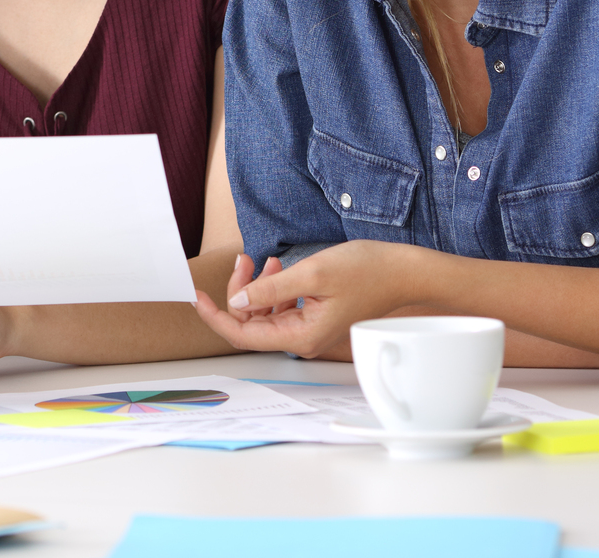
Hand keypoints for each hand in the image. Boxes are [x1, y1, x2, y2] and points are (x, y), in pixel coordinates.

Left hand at [194, 243, 424, 357]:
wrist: (402, 272)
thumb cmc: (366, 271)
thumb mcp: (312, 273)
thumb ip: (272, 290)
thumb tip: (237, 302)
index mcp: (302, 336)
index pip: (243, 334)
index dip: (215, 316)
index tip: (196, 295)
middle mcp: (303, 339)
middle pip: (251, 322)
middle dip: (238, 291)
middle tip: (244, 260)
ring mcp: (309, 330)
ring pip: (264, 313)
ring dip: (255, 287)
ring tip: (261, 259)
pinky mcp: (314, 317)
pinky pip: (280, 308)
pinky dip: (271, 288)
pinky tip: (275, 267)